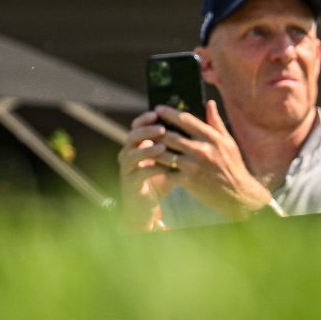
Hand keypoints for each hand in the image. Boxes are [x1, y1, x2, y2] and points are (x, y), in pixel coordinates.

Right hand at [118, 114, 176, 231]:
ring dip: (147, 149)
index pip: (137, 126)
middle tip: (162, 128)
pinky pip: (138, 173)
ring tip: (162, 146)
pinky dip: (150, 169)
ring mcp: (127, 169)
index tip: (158, 112)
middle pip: (132, 136)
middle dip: (146, 131)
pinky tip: (163, 168)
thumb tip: (193, 128)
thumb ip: (176, 146)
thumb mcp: (169, 161)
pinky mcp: (129, 183)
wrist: (147, 206)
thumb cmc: (160, 180)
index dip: (145, 118)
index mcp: (137, 145)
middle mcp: (128, 154)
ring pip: (131, 154)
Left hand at [131, 99, 272, 221]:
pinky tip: (151, 163)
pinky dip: (159, 167)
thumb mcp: (228, 142)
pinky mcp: (188, 181)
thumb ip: (216, 122)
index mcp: (211, 137)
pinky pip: (168, 171)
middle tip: (146, 126)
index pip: (185, 119)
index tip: (158, 108)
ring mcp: (194, 166)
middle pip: (170, 135)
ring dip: (154, 148)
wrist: (239, 194)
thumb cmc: (233, 166)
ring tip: (145, 143)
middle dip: (156, 131)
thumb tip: (210, 103)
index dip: (169, 113)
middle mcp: (201, 149)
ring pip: (165, 153)